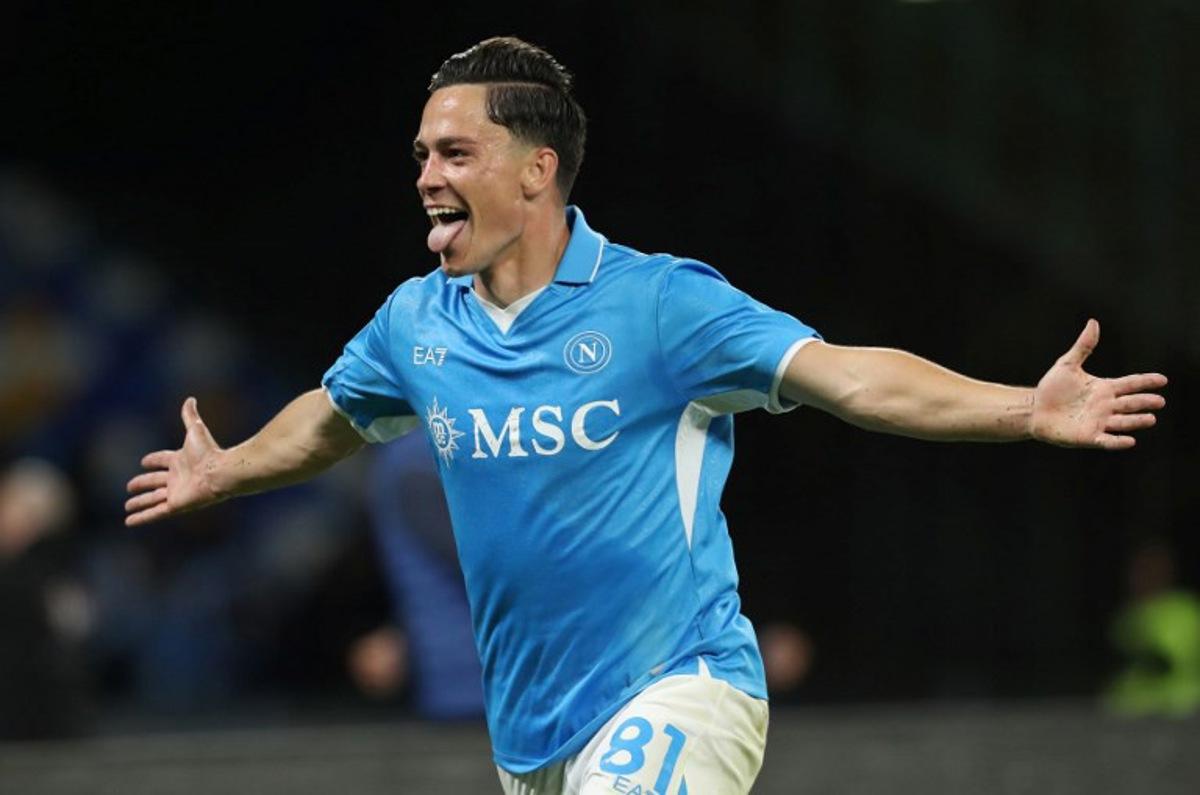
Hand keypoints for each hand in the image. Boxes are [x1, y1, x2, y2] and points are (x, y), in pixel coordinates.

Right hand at [125, 397, 225, 525]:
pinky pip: (154, 513)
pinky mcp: (175, 506)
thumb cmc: (209, 452)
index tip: (144, 462)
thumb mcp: (195, 430)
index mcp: (180, 460)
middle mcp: (178, 477)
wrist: (220, 472)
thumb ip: (190, 416)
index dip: (153, 460)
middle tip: (129, 487)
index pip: (162, 460)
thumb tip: (190, 398)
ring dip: (139, 502)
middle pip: (155, 481)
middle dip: (142, 483)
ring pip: (152, 498)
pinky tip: (128, 522)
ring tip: (127, 506)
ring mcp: (176, 492)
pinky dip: (141, 517)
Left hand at [1030, 319, 1166, 449]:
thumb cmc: (1051, 388)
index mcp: (1104, 388)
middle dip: (1145, 402)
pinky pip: (1107, 440)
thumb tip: (1093, 323)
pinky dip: (1118, 441)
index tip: (1162, 380)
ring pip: (1123, 422)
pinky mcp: (1089, 437)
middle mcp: (1106, 406)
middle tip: (1160, 401)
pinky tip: (1130, 440)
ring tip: (1150, 418)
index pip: (1130, 384)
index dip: (1146, 382)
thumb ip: (1083, 346)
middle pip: (1130, 403)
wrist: (1034, 409)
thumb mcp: (1067, 364)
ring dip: (1136, 421)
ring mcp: (1099, 422)